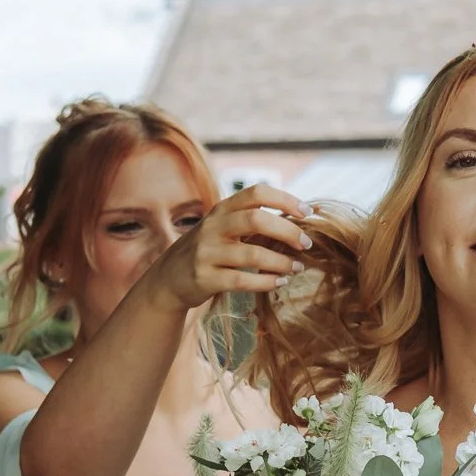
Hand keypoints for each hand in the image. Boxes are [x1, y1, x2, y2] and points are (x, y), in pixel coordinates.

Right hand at [150, 183, 314, 310]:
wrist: (168, 279)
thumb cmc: (208, 251)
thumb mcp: (222, 227)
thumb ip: (250, 219)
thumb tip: (297, 217)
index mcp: (222, 209)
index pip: (256, 193)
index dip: (285, 199)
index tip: (308, 213)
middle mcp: (212, 227)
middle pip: (256, 220)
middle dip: (287, 231)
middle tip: (307, 244)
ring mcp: (207, 253)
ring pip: (252, 254)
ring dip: (281, 262)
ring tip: (297, 268)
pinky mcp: (205, 278)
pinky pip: (242, 281)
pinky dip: (266, 282)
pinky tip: (279, 282)